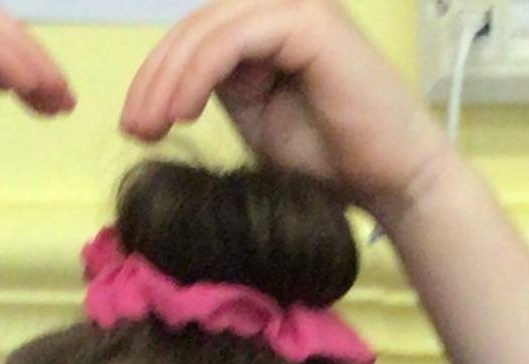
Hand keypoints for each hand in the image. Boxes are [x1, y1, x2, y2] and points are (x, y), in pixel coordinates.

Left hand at [120, 0, 448, 222]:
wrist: (394, 181)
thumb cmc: (335, 161)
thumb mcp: (260, 119)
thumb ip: (224, 88)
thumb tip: (174, 83)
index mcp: (271, 23)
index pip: (200, 34)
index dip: (159, 74)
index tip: (136, 126)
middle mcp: (284, 3)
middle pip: (197, 25)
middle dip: (155, 77)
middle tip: (133, 128)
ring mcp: (297, 6)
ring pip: (210, 28)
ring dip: (170, 78)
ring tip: (150, 127)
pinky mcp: (307, 22)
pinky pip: (234, 39)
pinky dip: (199, 74)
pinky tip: (180, 114)